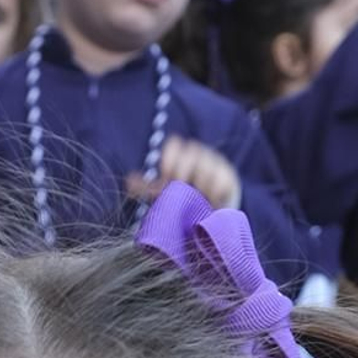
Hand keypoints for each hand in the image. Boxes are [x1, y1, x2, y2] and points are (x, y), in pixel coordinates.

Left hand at [128, 138, 242, 210]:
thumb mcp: (164, 193)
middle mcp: (200, 155)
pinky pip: (222, 180)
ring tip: (193, 198)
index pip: (175, 144)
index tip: (165, 175)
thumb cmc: (185, 199)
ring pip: (207, 165)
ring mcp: (216, 165)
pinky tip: (208, 201)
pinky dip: (214, 191)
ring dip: (198, 182)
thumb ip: (148, 187)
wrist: (212, 213)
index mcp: (183, 155)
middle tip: (178, 188)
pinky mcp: (229, 178)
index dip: (170, 158)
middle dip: (183, 170)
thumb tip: (128, 182)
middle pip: (192, 152)